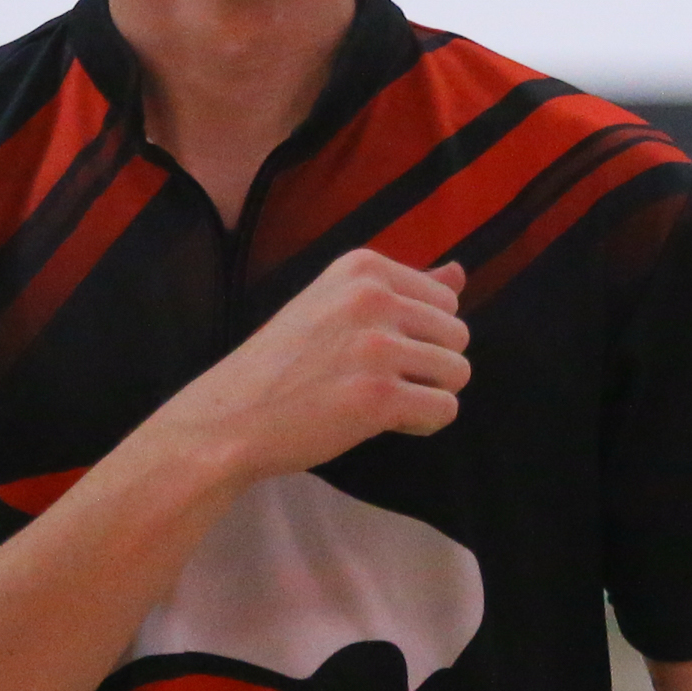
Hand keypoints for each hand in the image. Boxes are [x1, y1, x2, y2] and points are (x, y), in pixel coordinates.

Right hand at [149, 250, 468, 479]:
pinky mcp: (379, 396)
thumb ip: (403, 289)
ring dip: (427, 395)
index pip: (446, 298)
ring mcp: (377, 347)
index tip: (370, 350)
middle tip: (374, 380)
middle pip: (458, 335)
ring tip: (378, 400)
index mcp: (363, 267)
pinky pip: (445, 410)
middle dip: (429, 366)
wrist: (230, 418)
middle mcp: (373, 297)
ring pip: (458, 373)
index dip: (418, 335)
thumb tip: (461, 272)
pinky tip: (381, 422)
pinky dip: (422, 423)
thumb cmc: (283, 364)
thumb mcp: (336, 305)